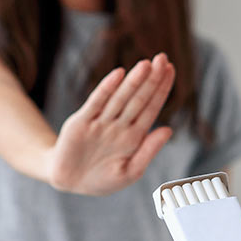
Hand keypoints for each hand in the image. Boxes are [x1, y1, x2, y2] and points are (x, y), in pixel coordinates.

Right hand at [46, 53, 175, 195]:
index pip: (151, 108)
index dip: (161, 89)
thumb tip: (168, 129)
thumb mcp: (130, 172)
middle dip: (151, 79)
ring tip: (147, 64)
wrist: (70, 182)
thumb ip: (148, 150)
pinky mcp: (81, 122)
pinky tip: (118, 74)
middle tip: (163, 58)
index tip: (171, 71)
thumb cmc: (102, 179)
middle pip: (138, 98)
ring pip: (120, 98)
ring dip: (133, 81)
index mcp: (134, 136)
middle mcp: (119, 125)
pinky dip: (107, 88)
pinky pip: (96, 102)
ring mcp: (100, 122)